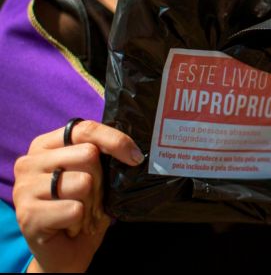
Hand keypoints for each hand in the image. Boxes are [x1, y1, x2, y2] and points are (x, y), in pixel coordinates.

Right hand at [13, 120, 143, 272]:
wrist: (66, 250)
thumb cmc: (82, 208)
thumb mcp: (94, 177)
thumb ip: (102, 158)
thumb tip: (133, 152)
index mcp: (46, 145)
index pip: (85, 130)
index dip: (114, 140)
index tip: (135, 157)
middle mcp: (29, 162)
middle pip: (88, 155)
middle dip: (101, 182)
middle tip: (93, 199)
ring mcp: (24, 188)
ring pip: (83, 182)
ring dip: (91, 204)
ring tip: (80, 213)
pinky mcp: (27, 214)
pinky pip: (74, 209)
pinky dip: (81, 221)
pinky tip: (70, 226)